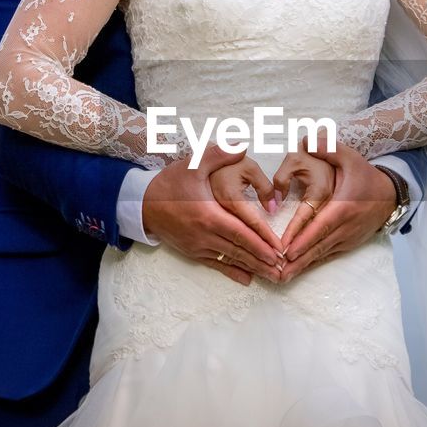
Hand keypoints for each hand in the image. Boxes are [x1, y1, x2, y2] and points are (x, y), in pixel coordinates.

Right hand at [141, 144, 283, 284]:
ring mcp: (198, 245)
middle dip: (263, 260)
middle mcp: (205, 234)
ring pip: (231, 259)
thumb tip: (241, 146)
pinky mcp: (193, 251)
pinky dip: (233, 272)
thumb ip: (218, 154)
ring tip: (273, 276)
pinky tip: (248, 280)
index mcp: (208, 214)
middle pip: (240, 250)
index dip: (261, 241)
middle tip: (284, 269)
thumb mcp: (193, 164)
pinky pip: (216, 265)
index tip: (279, 250)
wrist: (142, 204)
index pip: (241, 231)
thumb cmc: (170, 182)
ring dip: (253, 268)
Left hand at [278, 141, 397, 283]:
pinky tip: (296, 272)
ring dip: (301, 267)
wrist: (389, 195)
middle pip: (318, 245)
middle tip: (276, 271)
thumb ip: (328, 148)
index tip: (286, 251)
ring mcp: (347, 237)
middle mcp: (345, 226)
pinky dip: (311, 265)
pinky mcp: (347, 244)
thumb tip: (308, 141)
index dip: (303, 239)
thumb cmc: (364, 176)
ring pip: (321, 254)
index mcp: (343, 206)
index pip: (320, 225)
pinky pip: (327, 256)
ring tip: (280, 277)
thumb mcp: (349, 157)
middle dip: (297, 260)